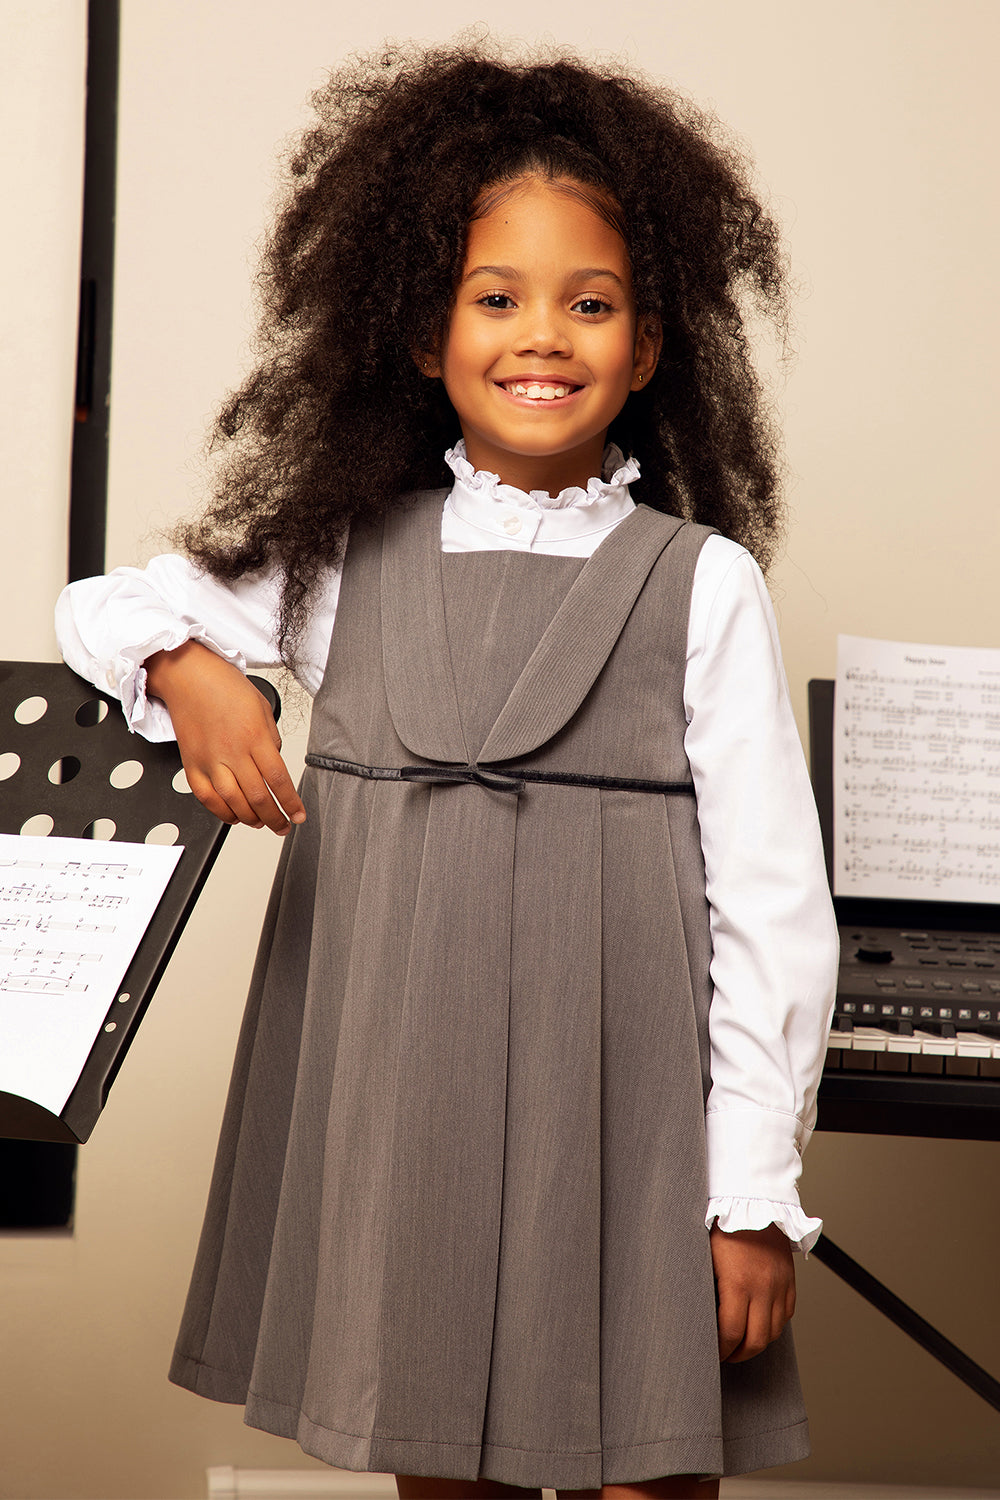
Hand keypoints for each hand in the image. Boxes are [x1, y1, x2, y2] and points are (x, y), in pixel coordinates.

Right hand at [146, 640, 305, 833]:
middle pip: (258, 797)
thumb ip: (271, 740)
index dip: (290, 802)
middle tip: (283, 826)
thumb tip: (273, 766)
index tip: (298, 815)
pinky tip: (234, 816)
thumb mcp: (262, 708)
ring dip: (251, 819)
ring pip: (233, 803)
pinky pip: (207, 798)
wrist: (188, 677)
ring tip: (262, 823)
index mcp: (254, 736)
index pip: (278, 779)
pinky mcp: (192, 765)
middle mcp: (232, 752)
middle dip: (275, 818)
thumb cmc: (224, 687)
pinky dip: (222, 812)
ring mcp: (210, 761)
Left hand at [710, 1222, 795, 1362]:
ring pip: (774, 1331)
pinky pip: (786, 1314)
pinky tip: (761, 1324)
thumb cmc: (724, 1224)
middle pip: (756, 1341)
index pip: (731, 1333)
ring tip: (742, 1344)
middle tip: (725, 1355)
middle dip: (738, 1354)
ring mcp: (779, 1285)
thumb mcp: (705, 1254)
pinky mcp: (789, 1280)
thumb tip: (696, 1310)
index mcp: (738, 1283)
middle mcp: (762, 1288)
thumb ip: (707, 1285)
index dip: (721, 1349)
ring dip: (757, 1343)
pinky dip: (774, 1325)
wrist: (752, 1200)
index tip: (712, 1351)